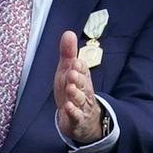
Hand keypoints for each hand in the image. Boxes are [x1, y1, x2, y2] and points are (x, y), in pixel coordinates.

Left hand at [53, 30, 103, 146]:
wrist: (84, 121)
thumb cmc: (73, 91)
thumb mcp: (68, 72)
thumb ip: (68, 54)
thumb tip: (68, 32)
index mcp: (82, 78)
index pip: (82, 71)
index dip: (79, 67)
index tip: (75, 61)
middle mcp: (84, 92)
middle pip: (83, 85)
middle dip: (78, 79)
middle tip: (72, 73)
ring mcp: (82, 107)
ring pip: (80, 100)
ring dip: (76, 94)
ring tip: (70, 88)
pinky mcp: (77, 120)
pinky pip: (76, 116)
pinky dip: (72, 112)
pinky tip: (68, 108)